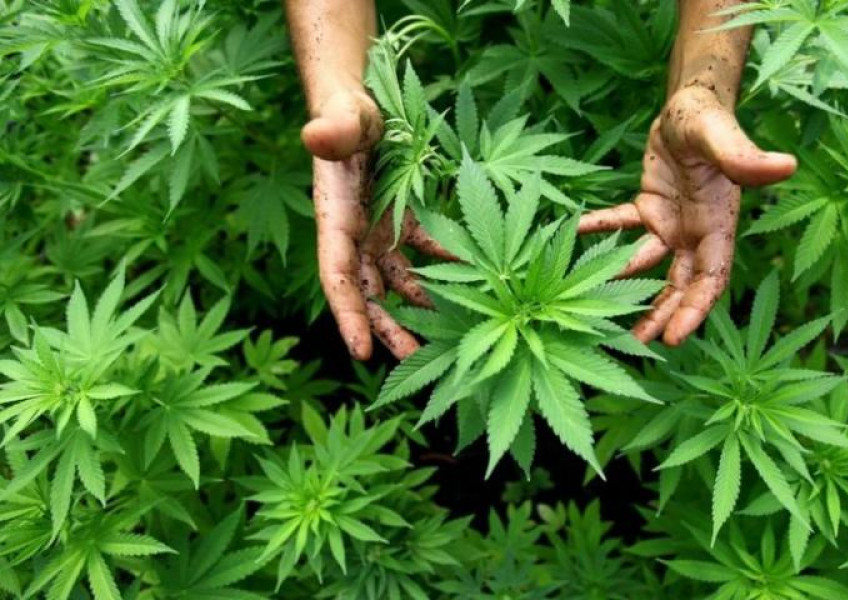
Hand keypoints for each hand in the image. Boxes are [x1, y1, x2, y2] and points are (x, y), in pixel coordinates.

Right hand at [306, 87, 447, 360]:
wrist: (360, 106)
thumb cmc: (348, 113)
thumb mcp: (344, 118)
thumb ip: (333, 128)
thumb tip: (315, 136)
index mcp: (335, 220)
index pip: (337, 277)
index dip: (348, 315)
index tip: (361, 351)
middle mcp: (356, 236)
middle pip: (369, 294)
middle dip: (389, 330)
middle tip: (415, 362)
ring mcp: (379, 233)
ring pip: (399, 283)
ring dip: (421, 310)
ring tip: (448, 339)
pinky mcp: (403, 223)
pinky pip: (428, 253)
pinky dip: (448, 267)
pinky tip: (477, 281)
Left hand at [579, 85, 796, 346]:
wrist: (693, 100)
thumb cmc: (710, 117)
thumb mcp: (721, 137)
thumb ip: (744, 158)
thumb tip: (786, 166)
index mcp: (719, 224)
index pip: (710, 278)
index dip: (694, 309)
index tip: (674, 337)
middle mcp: (697, 232)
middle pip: (680, 284)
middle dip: (662, 314)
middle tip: (637, 343)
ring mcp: (672, 223)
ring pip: (652, 267)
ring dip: (631, 288)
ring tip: (605, 312)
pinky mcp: (649, 208)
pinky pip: (622, 225)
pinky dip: (600, 230)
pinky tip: (575, 234)